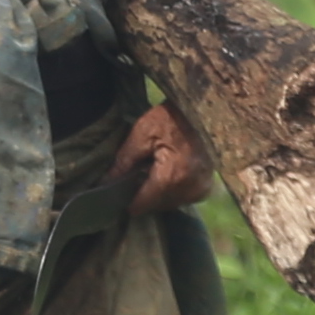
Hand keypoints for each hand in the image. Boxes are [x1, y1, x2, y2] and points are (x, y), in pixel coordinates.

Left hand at [114, 103, 208, 220]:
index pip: (144, 203)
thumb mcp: (141, 134)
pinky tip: (169, 174)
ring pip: (170, 203)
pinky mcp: (206, 186)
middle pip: (157, 205)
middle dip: (144, 195)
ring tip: (153, 172)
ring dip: (159, 194)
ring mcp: (200, 189)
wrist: (201, 110)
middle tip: (136, 177)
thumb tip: (107, 182)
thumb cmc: (169, 118)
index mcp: (171, 177)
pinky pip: (184, 198)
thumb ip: (124, 162)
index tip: (119, 196)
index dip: (129, 201)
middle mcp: (189, 189)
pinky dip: (174, 190)